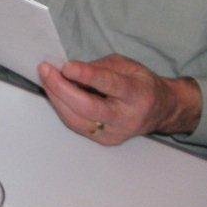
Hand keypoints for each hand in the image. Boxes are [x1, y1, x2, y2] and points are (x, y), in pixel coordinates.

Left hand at [38, 54, 202, 145]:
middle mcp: (126, 118)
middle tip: (46, 70)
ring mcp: (114, 133)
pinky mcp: (104, 140)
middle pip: (88, 108)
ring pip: (77, 120)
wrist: (160, 111)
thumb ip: (99, 67)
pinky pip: (75, 124)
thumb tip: (69, 70)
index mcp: (137, 95)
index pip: (110, 85)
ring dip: (56, 98)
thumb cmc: (141, 84)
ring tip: (46, 78)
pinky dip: (61, 107)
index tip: (66, 66)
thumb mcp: (126, 65)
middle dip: (62, 89)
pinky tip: (54, 92)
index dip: (86, 75)